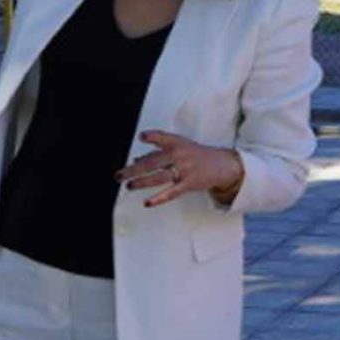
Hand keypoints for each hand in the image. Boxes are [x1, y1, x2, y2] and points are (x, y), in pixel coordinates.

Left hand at [118, 130, 243, 207]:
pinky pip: (171, 193)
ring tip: (129, 186)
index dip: (152, 136)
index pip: (163, 138)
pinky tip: (147, 202)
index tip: (141, 136)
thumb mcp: (178, 147)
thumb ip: (157, 152)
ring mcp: (184, 170)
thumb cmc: (194, 154)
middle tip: (119, 175)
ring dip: (142, 182)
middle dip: (134, 169)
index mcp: (176, 143)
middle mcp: (179, 155)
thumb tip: (135, 160)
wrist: (221, 164)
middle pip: (153, 162)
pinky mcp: (189, 184)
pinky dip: (158, 198)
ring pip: (159, 177)